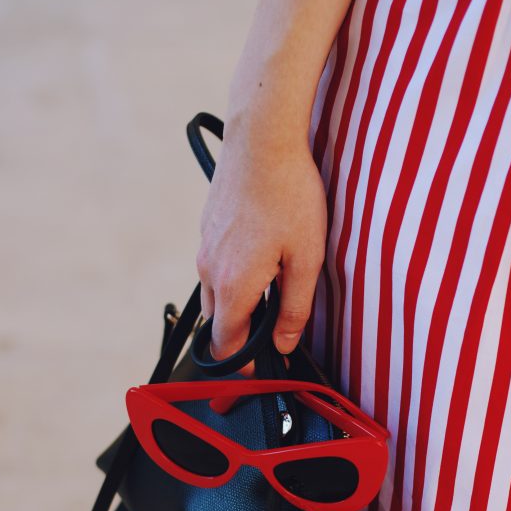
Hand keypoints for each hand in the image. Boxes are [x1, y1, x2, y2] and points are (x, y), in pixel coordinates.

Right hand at [196, 125, 326, 377]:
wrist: (261, 140)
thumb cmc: (289, 195)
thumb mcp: (306, 260)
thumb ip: (294, 309)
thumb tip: (285, 343)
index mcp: (233, 287)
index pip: (227, 346)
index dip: (242, 365)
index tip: (257, 371)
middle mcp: (209, 272)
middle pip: (218, 324)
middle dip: (242, 335)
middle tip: (273, 332)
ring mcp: (204, 249)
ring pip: (216, 295)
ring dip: (239, 304)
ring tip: (273, 286)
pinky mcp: (206, 230)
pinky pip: (215, 268)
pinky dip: (234, 277)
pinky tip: (263, 256)